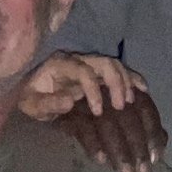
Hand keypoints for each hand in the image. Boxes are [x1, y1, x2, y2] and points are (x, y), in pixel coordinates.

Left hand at [20, 53, 165, 171]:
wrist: (29, 90)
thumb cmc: (29, 97)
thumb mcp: (31, 104)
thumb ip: (48, 103)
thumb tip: (70, 101)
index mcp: (60, 64)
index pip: (82, 71)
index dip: (93, 90)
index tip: (98, 111)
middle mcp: (77, 59)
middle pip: (104, 62)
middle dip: (116, 82)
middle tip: (121, 106)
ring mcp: (88, 64)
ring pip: (114, 64)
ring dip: (126, 81)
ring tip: (131, 102)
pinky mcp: (96, 72)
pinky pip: (118, 70)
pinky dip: (132, 78)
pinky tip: (143, 90)